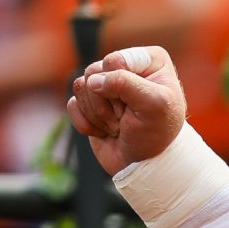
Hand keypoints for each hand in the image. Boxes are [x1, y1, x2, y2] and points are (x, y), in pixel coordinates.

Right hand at [66, 46, 187, 175]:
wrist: (144, 166)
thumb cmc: (157, 135)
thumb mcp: (154, 105)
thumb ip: (125, 83)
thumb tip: (91, 81)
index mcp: (150, 60)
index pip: (114, 61)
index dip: (121, 87)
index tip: (141, 107)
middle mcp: (127, 67)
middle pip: (94, 72)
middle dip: (108, 103)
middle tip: (127, 118)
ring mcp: (106, 84)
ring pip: (81, 86)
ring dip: (99, 114)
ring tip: (119, 126)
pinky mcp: (89, 102)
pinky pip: (72, 104)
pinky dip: (87, 124)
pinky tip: (106, 132)